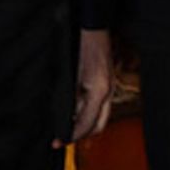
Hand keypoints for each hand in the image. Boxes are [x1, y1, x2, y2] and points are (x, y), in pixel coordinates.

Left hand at [58, 29, 113, 146]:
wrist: (94, 28)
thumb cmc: (81, 47)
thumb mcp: (72, 76)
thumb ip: (71, 100)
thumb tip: (65, 119)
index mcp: (99, 91)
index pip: (87, 124)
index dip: (72, 135)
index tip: (59, 141)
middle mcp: (108, 92)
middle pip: (98, 126)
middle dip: (82, 135)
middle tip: (63, 138)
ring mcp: (109, 87)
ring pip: (99, 116)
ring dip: (84, 124)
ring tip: (65, 127)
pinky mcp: (107, 83)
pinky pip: (99, 105)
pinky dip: (87, 112)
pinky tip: (74, 112)